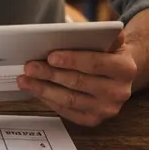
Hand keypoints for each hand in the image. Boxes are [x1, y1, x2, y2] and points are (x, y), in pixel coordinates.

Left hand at [16, 38, 135, 125]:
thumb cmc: (106, 53)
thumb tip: (74, 30)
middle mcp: (119, 92)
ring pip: (70, 100)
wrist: (118, 74)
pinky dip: (48, 101)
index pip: (95, 64)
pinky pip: (67, 112)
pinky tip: (35, 91)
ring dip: (43, 90)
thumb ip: (98, 35)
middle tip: (29, 67)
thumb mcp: (108, 40)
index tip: (50, 56)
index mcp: (124, 69)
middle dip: (50, 74)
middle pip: (78, 83)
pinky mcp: (93, 119)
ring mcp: (106, 109)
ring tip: (24, 80)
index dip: (72, 60)